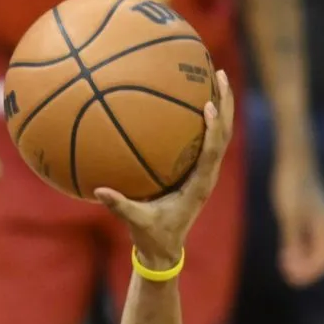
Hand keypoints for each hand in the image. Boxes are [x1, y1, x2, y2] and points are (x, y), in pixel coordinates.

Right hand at [93, 69, 234, 271]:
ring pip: (222, 134)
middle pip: (225, 134)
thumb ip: (119, 206)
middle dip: (225, 103)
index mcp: (198, 186)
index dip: (213, 129)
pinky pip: (209, 140)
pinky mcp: (200, 171)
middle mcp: (208, 176)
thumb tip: (98, 192)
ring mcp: (207, 173)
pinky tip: (196, 100)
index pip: (212, 152)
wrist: (165, 250)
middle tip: (217, 74)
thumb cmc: (152, 236)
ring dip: (222, 105)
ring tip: (214, 77)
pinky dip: (208, 118)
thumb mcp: (135, 222)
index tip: (208, 106)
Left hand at [270, 152, 323, 286]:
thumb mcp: (289, 216)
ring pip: (316, 251)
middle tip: (286, 275)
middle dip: (307, 270)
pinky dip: (300, 251)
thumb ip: (292, 241)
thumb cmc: (291, 185)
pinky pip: (309, 241)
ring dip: (303, 262)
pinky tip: (285, 253)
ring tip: (284, 266)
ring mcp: (321, 220)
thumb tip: (294, 264)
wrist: (293, 160)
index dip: (310, 273)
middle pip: (323, 258)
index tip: (290, 277)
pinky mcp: (311, 216)